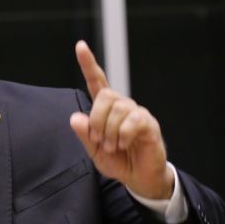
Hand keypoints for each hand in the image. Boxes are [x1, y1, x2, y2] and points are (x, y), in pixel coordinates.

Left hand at [69, 40, 173, 198]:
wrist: (139, 178)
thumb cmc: (118, 161)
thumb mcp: (94, 151)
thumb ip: (85, 135)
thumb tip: (76, 118)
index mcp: (106, 110)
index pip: (96, 82)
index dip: (88, 64)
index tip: (80, 46)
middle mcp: (122, 106)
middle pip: (105, 95)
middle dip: (97, 119)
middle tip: (99, 140)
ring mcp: (136, 113)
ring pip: (118, 108)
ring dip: (109, 131)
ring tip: (113, 146)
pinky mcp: (148, 123)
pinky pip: (132, 120)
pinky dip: (123, 134)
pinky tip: (124, 144)